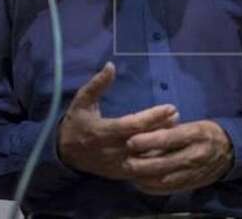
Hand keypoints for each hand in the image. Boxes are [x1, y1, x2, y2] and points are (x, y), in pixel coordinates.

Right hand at [58, 63, 179, 179]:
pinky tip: (170, 150)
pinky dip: (158, 162)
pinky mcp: (121, 175)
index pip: (132, 125)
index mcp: (102, 132)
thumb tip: (110, 65)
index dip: (153, 117)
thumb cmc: (76, 123)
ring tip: (177, 130)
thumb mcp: (82, 101)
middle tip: (177, 116)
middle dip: (163, 129)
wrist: (65, 154)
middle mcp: (112, 151)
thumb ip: (97, 84)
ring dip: (163, 145)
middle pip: (143, 142)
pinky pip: (143, 171)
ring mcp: (117, 166)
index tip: (170, 107)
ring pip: (146, 159)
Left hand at [124, 120, 233, 194]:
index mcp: (194, 135)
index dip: (147, 141)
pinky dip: (152, 188)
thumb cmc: (206, 133)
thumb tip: (146, 131)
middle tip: (125, 161)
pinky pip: (169, 190)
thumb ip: (171, 129)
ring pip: (164, 179)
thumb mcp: (193, 124)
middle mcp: (194, 155)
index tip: (130, 141)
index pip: (167, 139)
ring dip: (144, 178)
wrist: (231, 151)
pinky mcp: (192, 185)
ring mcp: (193, 173)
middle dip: (141, 164)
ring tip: (129, 173)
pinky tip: (140, 184)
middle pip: (163, 163)